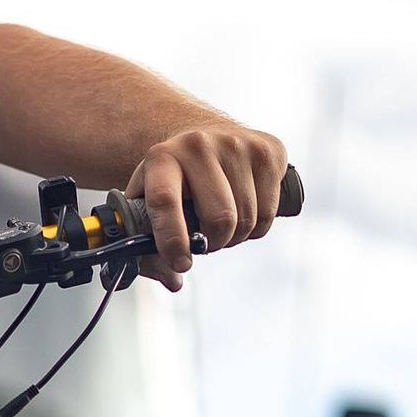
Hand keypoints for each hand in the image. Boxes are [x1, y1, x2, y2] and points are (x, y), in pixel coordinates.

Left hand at [126, 120, 289, 291]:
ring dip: (234, 237)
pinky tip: (243, 216)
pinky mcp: (269, 150)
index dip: (173, 240)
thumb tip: (173, 280)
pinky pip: (269, 211)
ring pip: (247, 218)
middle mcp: (198, 145)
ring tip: (221, 228)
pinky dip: (256, 228)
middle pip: (219, 217)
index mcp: (161, 158)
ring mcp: (237, 144)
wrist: (202, 136)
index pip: (165, 202)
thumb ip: (146, 246)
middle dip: (213, 244)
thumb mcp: (147, 203)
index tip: (181, 263)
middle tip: (205, 244)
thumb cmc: (172, 179)